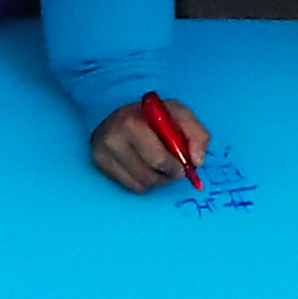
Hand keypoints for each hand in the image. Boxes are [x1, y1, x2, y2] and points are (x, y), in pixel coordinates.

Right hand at [92, 94, 206, 192]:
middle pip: (149, 176)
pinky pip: (131, 187)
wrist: (118, 112)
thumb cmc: (153, 115)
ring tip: (160, 166)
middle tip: (174, 169)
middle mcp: (113, 140)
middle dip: (168, 175)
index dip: (175, 167)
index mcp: (132, 123)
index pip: (158, 160)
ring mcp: (103, 154)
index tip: (183, 166)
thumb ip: (197, 134)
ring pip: (141, 184)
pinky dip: (144, 182)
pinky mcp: (100, 165)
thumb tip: (197, 161)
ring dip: (157, 180)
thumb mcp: (178, 114)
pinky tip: (145, 167)